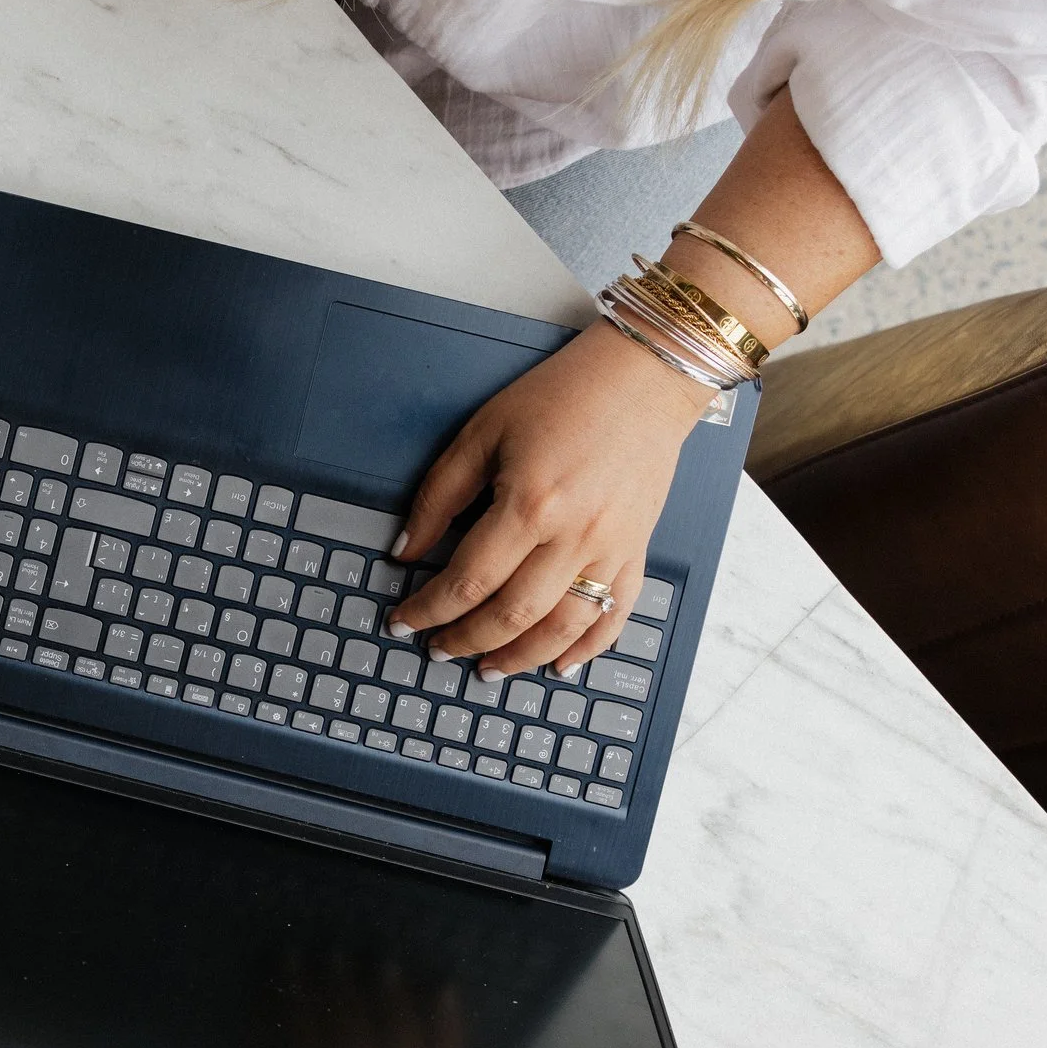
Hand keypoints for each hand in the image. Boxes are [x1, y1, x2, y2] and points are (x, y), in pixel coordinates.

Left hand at [388, 323, 714, 676]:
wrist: (644, 378)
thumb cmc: (562, 396)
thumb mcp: (483, 433)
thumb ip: (439, 496)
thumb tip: (406, 549)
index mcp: (529, 503)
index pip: (467, 580)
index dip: (428, 609)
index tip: (402, 621)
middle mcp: (575, 535)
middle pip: (512, 614)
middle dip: (466, 641)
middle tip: (437, 650)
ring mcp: (613, 548)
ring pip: (563, 628)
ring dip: (521, 657)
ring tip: (487, 669)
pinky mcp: (638, 550)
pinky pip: (615, 614)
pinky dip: (587, 648)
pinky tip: (559, 666)